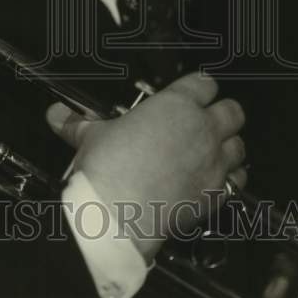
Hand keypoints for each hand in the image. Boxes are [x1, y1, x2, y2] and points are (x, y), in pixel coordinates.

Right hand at [46, 72, 246, 263]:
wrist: (118, 214)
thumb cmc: (108, 170)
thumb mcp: (91, 137)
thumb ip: (77, 123)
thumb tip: (57, 115)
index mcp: (175, 105)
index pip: (204, 83)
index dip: (200, 87)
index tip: (194, 93)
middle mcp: (201, 129)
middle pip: (233, 111)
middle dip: (223, 113)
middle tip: (209, 120)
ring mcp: (212, 161)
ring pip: (239, 145)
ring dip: (230, 146)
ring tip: (215, 150)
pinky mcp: (216, 192)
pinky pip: (238, 180)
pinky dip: (232, 180)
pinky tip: (218, 181)